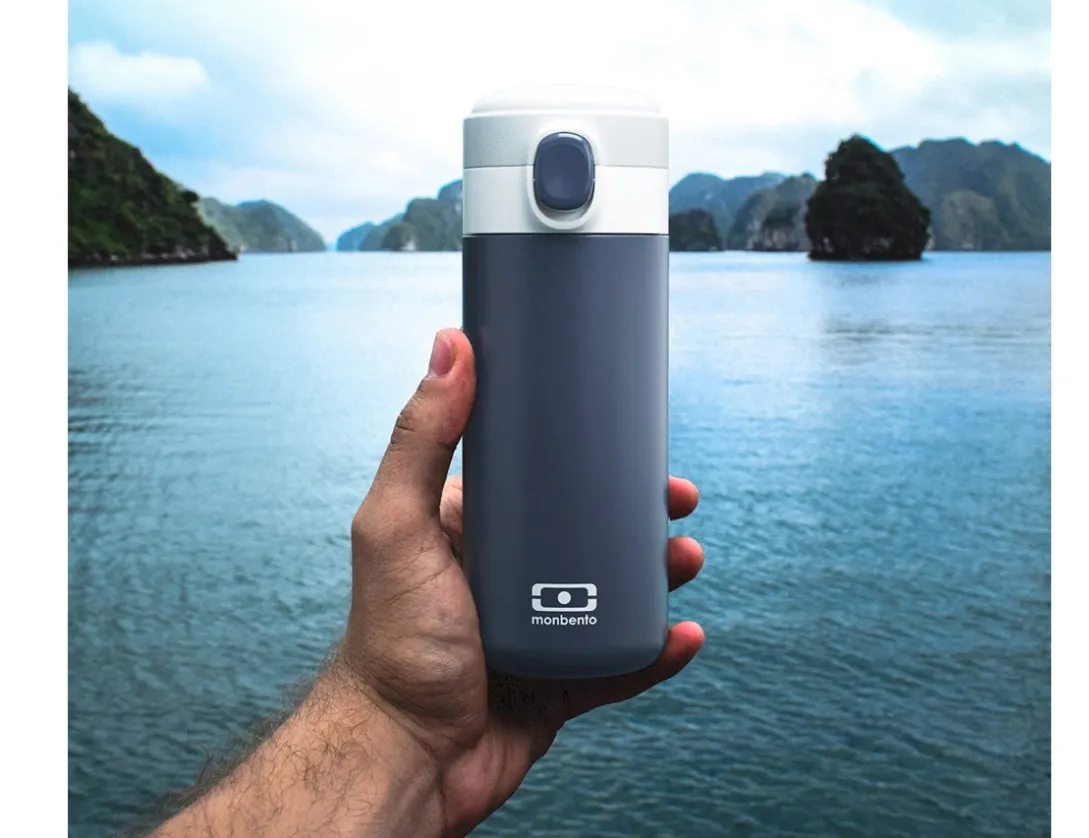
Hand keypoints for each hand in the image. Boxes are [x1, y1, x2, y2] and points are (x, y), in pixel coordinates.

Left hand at [335, 327, 704, 835]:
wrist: (403, 757)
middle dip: (642, 515)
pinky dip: (658, 649)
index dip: (592, 457)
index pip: (543, 479)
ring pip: (617, 592)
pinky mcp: (562, 685)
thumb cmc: (390, 641)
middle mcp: (511, 576)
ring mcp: (540, 630)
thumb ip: (421, 438)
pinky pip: (623, 663)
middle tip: (678, 501)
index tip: (635, 439)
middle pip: (592, 532)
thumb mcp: (399, 523)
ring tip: (687, 561)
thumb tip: (451, 342)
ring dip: (661, 574)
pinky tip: (685, 636)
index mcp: (476, 531)